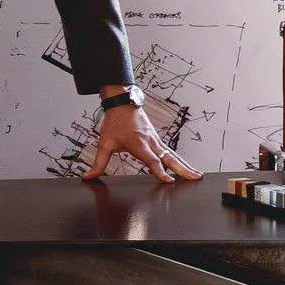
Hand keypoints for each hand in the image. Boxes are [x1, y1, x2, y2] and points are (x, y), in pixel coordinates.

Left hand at [82, 101, 201, 181]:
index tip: (169, 180)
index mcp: (138, 144)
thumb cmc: (115, 123)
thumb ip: (98, 163)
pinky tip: (186, 167)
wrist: (123, 104)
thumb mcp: (104, 144)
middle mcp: (151, 142)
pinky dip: (180, 160)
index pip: (151, 160)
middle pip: (170, 158)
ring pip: (173, 155)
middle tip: (194, 178)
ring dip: (186, 165)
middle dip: (183, 169)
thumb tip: (88, 177)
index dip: (160, 171)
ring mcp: (157, 140)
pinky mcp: (158, 140)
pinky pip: (171, 152)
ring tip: (196, 175)